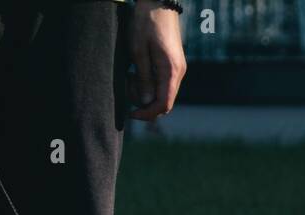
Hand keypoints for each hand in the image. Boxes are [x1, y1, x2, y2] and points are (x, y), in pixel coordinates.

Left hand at [129, 2, 185, 120]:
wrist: (158, 2)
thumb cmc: (146, 23)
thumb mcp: (138, 51)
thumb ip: (143, 78)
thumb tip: (146, 102)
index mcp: (171, 71)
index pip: (163, 105)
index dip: (147, 114)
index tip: (131, 113)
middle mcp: (178, 73)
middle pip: (163, 102)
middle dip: (143, 101)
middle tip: (127, 84)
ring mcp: (177, 68)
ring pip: (162, 93)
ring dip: (144, 90)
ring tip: (130, 74)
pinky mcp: (173, 64)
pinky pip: (162, 82)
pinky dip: (149, 82)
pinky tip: (137, 70)